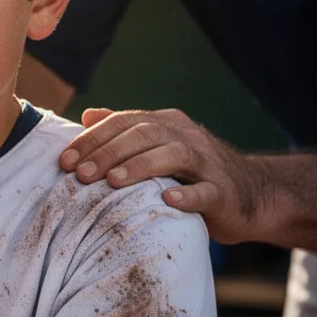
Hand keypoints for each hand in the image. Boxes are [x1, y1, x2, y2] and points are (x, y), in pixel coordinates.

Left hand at [59, 108, 270, 243]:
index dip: (92, 139)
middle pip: (144, 134)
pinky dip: (188, 195)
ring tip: (112, 181)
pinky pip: (206, 191)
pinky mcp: (223, 193)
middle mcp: (186, 137)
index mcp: (166, 124)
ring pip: (174, 155)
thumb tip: (88, 115)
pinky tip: (167, 201)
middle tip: (81, 174)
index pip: (123, 123)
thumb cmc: (191, 173)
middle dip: (108, 153)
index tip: (64, 160)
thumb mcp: (157, 148)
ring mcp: (207, 163)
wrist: (252, 195)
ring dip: (141, 167)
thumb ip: (125, 131)